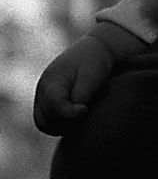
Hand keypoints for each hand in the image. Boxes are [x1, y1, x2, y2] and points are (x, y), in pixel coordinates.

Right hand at [33, 21, 147, 135]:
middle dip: (66, 122)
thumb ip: (83, 95)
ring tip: (82, 114)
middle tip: (85, 112)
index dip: (70, 113)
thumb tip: (75, 113)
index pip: (54, 106)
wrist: (93, 52)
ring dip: (63, 125)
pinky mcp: (47, 104)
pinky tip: (78, 117)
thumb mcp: (93, 76)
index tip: (85, 109)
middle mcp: (42, 91)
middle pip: (46, 120)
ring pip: (45, 125)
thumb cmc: (95, 62)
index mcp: (52, 81)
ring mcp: (42, 98)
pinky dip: (62, 124)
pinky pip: (49, 123)